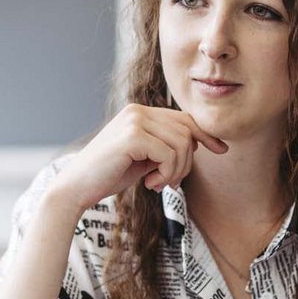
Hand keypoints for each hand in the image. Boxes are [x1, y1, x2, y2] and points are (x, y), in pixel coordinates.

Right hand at [49, 104, 226, 212]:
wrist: (76, 188)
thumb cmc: (108, 175)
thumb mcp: (144, 158)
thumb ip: (166, 146)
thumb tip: (199, 141)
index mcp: (139, 112)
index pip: (184, 118)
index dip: (205, 134)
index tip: (221, 150)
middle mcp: (137, 110)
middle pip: (187, 130)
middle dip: (187, 162)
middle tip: (169, 182)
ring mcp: (134, 121)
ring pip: (182, 143)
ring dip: (177, 171)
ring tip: (158, 184)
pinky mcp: (132, 136)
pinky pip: (170, 154)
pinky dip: (166, 174)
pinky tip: (149, 184)